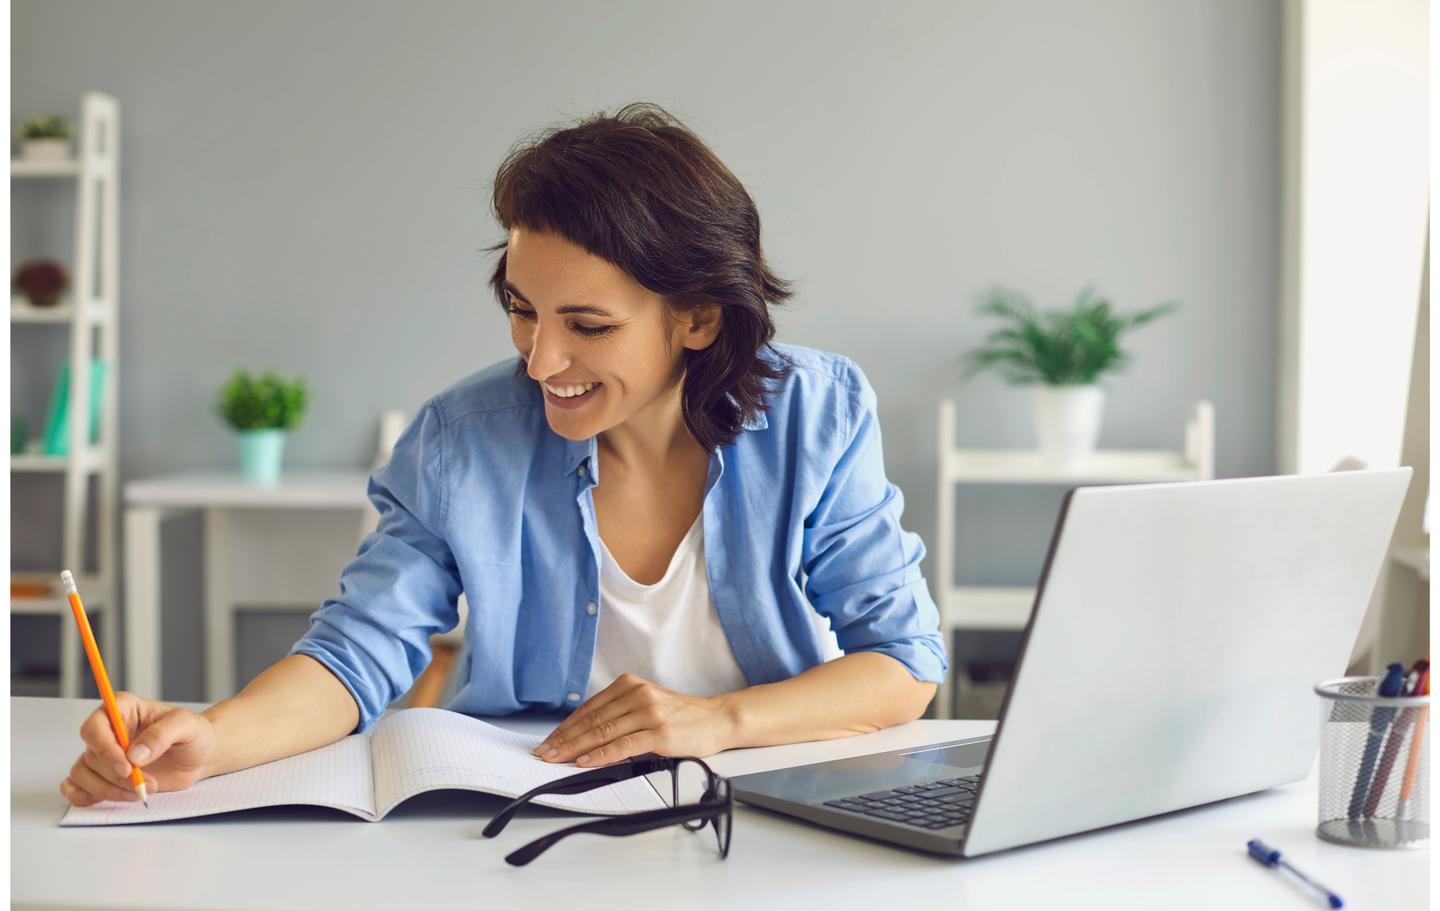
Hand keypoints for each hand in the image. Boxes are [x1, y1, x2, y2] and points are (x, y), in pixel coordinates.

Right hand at [60, 693, 217, 806]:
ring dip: (108, 790)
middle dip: (115, 776)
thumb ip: (161, 735)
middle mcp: (108, 731)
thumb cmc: (194, 734)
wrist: (200, 755)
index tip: (126, 768)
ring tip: (141, 791)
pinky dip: (85, 797)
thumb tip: (134, 755)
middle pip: (91, 755)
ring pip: (83, 774)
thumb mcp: (186, 725)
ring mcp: (104, 755)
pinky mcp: (104, 776)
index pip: (95, 727)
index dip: (105, 749)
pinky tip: (108, 798)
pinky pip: (77, 787)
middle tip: (143, 783)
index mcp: (123, 709)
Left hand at [535, 673, 736, 766]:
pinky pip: (623, 746)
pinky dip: (601, 755)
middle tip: (545, 753)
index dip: (565, 727)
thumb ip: (619, 714)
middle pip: (591, 720)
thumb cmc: (681, 716)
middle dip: (564, 739)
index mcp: (630, 685)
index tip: (549, 741)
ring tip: (558, 760)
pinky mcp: (660, 732)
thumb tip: (584, 736)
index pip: (588, 708)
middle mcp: (637, 694)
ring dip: (576, 749)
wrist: (717, 719)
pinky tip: (586, 761)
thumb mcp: (647, 705)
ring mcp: (649, 712)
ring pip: (603, 733)